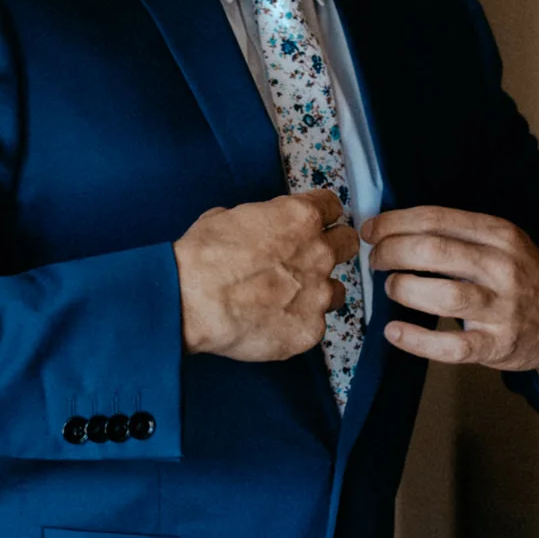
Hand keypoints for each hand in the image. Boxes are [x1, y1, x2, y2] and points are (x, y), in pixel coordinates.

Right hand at [175, 189, 358, 361]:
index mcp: (301, 218)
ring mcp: (318, 295)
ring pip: (337, 290)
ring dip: (318, 292)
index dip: (320, 216)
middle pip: (347, 244)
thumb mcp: (227, 216)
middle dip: (331, 249)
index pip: (333, 207)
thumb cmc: (203, 255)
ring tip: (286, 299)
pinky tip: (271, 324)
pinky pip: (314, 325)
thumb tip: (258, 228)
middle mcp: (320, 253)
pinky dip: (296, 324)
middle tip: (305, 260)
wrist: (191, 301)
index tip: (311, 225)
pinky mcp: (310, 330)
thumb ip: (260, 220)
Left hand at [360, 206, 538, 400]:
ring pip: (443, 295)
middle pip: (434, 252)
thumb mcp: (504, 242)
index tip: (372, 229)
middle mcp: (502, 268)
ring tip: (391, 287)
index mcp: (500, 235)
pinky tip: (394, 331)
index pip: (438, 220)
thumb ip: (460, 233)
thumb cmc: (523, 277)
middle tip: (376, 259)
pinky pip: (451, 346)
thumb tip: (397, 227)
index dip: (396, 222)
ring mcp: (501, 309)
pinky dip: (417, 340)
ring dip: (404, 288)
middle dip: (392, 252)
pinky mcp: (497, 345)